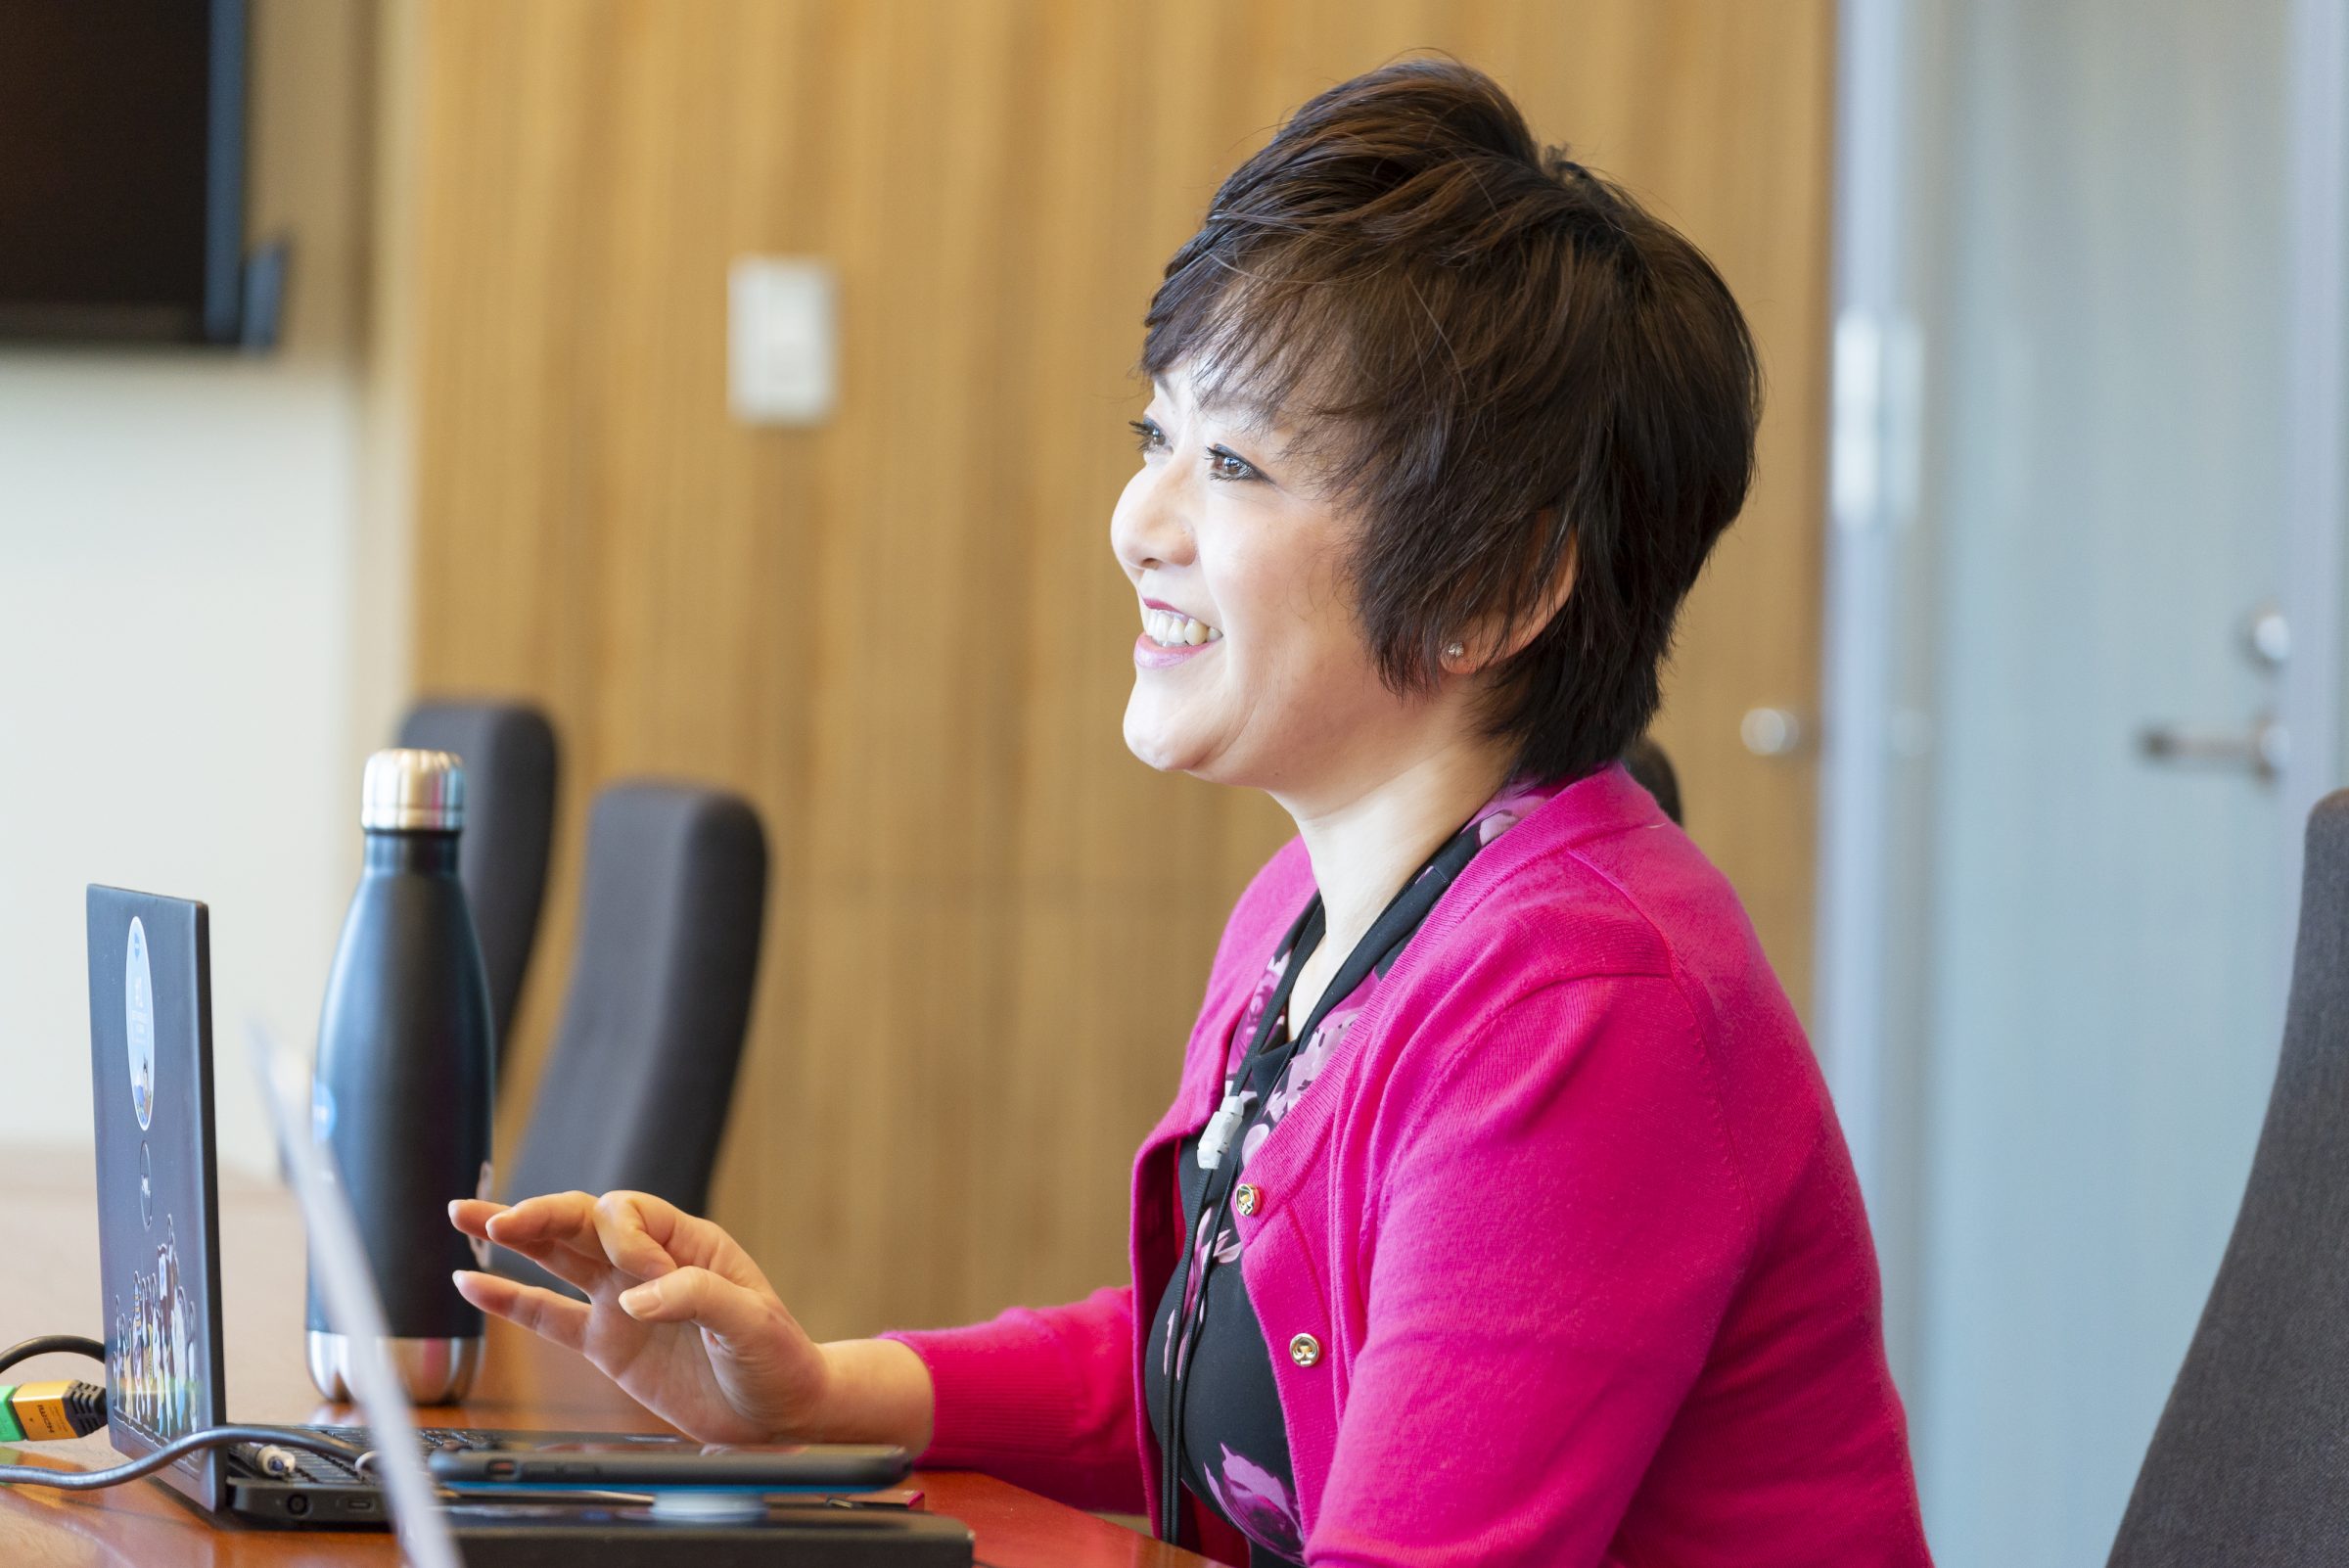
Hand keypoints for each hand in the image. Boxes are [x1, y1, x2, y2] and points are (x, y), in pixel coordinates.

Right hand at [448, 1190, 829, 1443]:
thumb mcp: (752, 1322)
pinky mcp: (606, 1343)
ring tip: (465, 1215)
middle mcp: (648, 1265)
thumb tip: (636, 1299)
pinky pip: (548, 1315)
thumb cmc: (777, 1359)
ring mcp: (621, 1302)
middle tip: (501, 1220)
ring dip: (513, 1235)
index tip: (644, 1280)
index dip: (625, 1237)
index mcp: (689, 1244)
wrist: (778, 1411)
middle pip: (583, 1222)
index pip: (633, 1215)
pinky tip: (471, 1282)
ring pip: (557, 1257)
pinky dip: (508, 1299)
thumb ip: (698, 1298)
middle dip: (541, 1215)